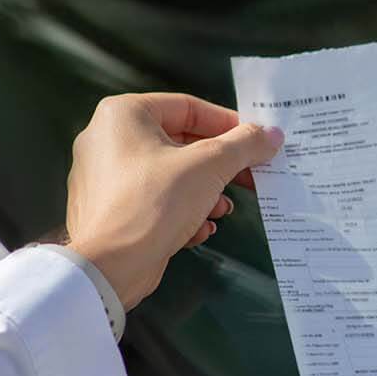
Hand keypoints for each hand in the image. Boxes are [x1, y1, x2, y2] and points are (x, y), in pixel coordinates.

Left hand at [63, 93, 282, 308]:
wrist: (108, 267)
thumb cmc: (153, 203)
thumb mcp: (209, 166)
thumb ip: (244, 145)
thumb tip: (271, 135)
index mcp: (123, 115)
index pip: (188, 108)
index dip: (229, 124)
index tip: (256, 141)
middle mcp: (107, 140)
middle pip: (181, 143)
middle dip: (220, 165)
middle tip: (250, 176)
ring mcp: (105, 177)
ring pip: (170, 174)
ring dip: (205, 191)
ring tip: (223, 209)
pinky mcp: (109, 210)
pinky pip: (154, 200)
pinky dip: (181, 210)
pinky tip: (200, 228)